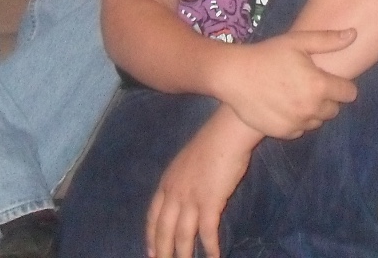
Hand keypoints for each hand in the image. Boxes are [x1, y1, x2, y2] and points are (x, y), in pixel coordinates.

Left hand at [147, 110, 254, 257]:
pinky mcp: (209, 202)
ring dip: (183, 254)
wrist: (227, 132)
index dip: (151, 236)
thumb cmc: (213, 142)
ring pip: (183, 235)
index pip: (153, 216)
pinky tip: (213, 256)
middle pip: (164, 230)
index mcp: (167, 182)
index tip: (150, 251)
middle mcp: (174, 193)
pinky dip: (210, 247)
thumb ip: (183, 180)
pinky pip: (208, 231)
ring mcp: (190, 198)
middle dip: (163, 251)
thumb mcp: (188, 161)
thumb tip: (187, 195)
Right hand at [213, 29, 357, 139]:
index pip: (349, 93)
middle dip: (327, 98)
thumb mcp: (298, 41)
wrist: (234, 76)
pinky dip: (296, 121)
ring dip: (312, 111)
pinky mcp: (283, 133)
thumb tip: (354, 34)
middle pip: (334, 109)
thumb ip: (328, 40)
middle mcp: (311, 109)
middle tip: (309, 84)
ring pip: (317, 121)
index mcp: (319, 86)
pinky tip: (284, 105)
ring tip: (295, 94)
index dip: (342, 85)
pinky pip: (300, 130)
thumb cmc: (267, 54)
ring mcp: (296, 124)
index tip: (330, 79)